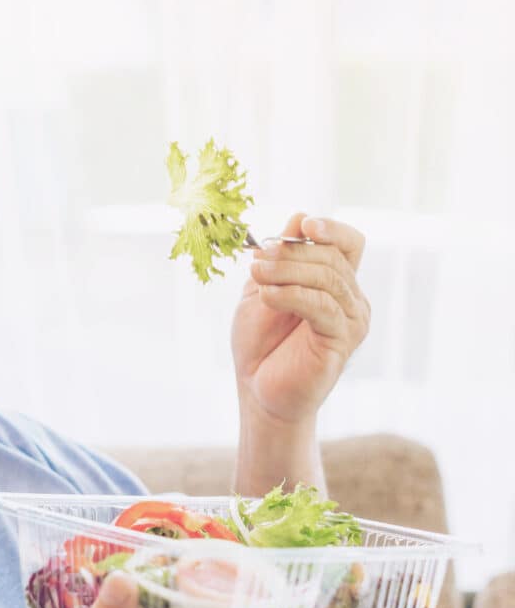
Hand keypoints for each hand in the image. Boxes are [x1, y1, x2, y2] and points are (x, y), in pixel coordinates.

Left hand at [231, 213, 370, 425]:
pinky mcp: (342, 340)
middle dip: (292, 253)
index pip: (349, 243)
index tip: (303, 226)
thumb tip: (299, 217)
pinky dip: (292, 295)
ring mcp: (351, 320)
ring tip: (257, 275)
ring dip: (287, 271)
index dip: (331, 229)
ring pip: (328, 278)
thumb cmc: (260, 343)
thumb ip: (280, 257)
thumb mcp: (262, 289)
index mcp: (335, 282)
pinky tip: (267, 296)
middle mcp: (350, 298)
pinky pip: (322, 306)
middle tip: (258, 259)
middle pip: (333, 257)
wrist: (258, 390)